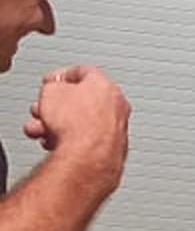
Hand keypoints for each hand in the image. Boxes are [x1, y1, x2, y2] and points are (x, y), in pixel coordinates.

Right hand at [26, 66, 130, 196]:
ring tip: (41, 130)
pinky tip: (55, 144)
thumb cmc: (76, 124)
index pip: (84, 73)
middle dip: (56, 106)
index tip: (50, 82)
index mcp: (107, 86)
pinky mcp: (112, 150)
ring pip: (80, 122)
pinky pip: (85, 140)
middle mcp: (118, 107)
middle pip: (81, 101)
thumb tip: (55, 91)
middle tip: (41, 110)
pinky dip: (69, 140)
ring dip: (56, 124)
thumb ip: (53, 86)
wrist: (87, 156)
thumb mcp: (51, 91)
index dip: (61, 76)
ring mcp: (117, 130)